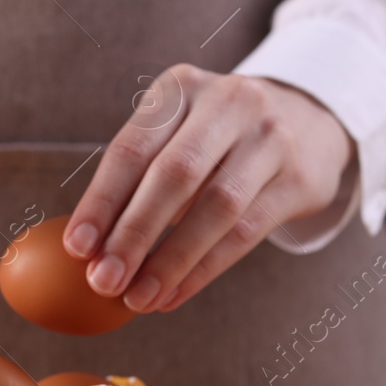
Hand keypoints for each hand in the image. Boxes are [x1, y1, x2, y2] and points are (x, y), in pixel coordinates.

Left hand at [63, 66, 355, 311]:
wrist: (310, 118)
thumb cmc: (218, 136)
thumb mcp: (179, 131)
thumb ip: (138, 177)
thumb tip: (89, 248)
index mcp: (182, 87)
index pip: (132, 149)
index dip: (101, 201)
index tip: (76, 248)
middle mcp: (230, 102)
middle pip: (173, 176)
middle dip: (133, 235)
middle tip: (104, 281)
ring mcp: (271, 138)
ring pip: (214, 208)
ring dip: (170, 261)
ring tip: (139, 298)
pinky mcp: (299, 178)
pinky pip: (246, 233)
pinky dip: (204, 269)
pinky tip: (174, 294)